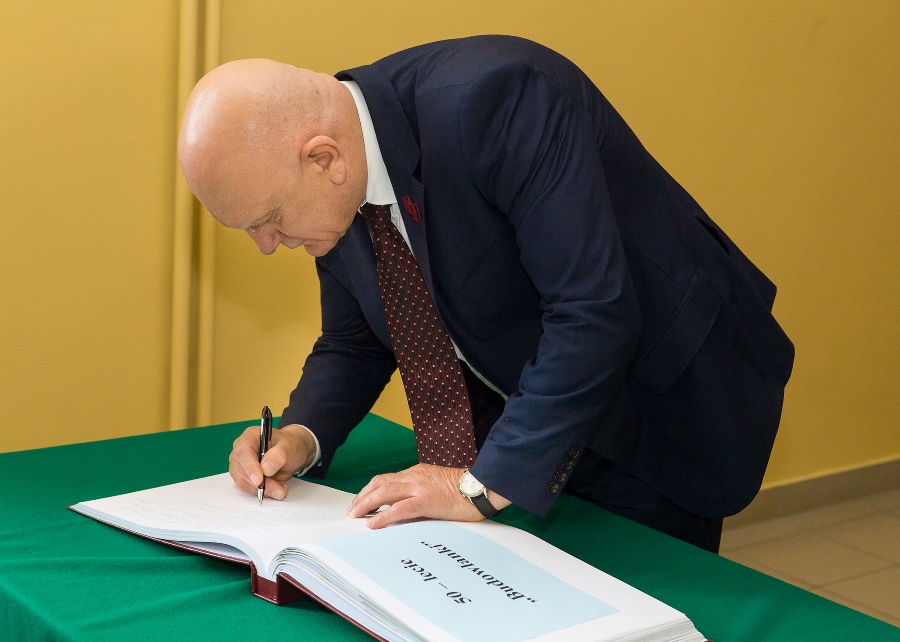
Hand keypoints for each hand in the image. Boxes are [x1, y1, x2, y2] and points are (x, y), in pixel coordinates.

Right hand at [228, 423, 315, 499]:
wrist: (291, 453)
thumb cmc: (289, 445)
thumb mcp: (290, 446)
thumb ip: (279, 455)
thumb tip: (266, 468)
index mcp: (250, 436)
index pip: (243, 451)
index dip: (249, 467)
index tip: (259, 480)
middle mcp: (241, 450)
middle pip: (242, 470)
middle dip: (261, 483)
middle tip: (279, 489)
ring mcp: (241, 464)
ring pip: (244, 482)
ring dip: (263, 489)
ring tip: (281, 487)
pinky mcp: (243, 476)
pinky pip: (248, 488)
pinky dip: (263, 492)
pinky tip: (276, 487)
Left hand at [346, 464, 510, 528]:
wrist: (481, 487)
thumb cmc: (464, 490)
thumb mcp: (436, 486)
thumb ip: (419, 493)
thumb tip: (403, 509)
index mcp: (417, 472)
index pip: (386, 479)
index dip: (370, 490)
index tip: (360, 501)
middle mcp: (414, 476)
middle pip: (379, 484)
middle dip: (362, 497)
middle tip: (352, 511)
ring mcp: (419, 487)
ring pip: (384, 493)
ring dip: (366, 504)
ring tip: (356, 516)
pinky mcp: (426, 500)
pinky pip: (399, 508)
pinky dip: (383, 516)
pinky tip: (373, 523)